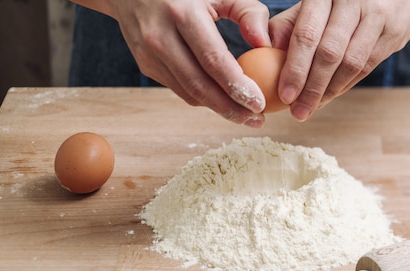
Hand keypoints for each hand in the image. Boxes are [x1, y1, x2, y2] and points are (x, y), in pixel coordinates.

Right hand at [73, 0, 271, 126]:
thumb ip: (247, 11)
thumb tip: (263, 44)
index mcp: (182, 13)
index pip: (213, 61)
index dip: (237, 87)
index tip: (260, 104)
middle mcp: (160, 36)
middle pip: (200, 86)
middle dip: (231, 109)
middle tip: (257, 120)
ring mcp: (149, 54)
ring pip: (189, 93)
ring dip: (219, 109)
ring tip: (246, 115)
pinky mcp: (146, 65)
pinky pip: (180, 89)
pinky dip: (204, 98)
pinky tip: (223, 100)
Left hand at [270, 0, 409, 120]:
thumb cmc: (339, 0)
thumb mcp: (312, 3)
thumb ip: (288, 25)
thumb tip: (265, 52)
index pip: (307, 35)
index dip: (296, 69)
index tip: (285, 95)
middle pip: (330, 53)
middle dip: (312, 88)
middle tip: (298, 112)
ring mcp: (377, 14)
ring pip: (351, 63)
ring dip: (330, 92)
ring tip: (312, 108)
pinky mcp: (394, 30)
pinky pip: (367, 66)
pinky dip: (346, 85)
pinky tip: (331, 95)